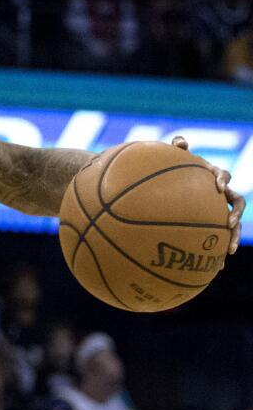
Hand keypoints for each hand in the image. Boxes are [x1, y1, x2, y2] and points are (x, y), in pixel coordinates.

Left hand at [173, 136, 244, 253]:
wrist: (172, 187)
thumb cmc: (174, 172)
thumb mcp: (174, 161)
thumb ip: (177, 149)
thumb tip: (180, 141)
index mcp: (212, 177)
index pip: (223, 175)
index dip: (224, 179)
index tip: (218, 187)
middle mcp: (220, 194)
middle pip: (237, 203)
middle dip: (236, 214)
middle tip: (229, 224)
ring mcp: (218, 210)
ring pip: (232, 224)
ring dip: (233, 237)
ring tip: (229, 251)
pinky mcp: (212, 224)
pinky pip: (218, 239)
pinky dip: (218, 252)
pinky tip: (216, 268)